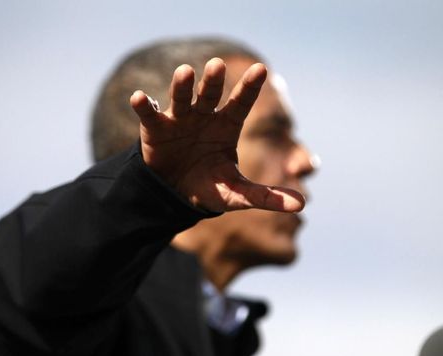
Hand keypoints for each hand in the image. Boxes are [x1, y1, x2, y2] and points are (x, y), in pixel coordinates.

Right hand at [130, 58, 304, 212]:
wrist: (175, 196)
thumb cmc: (210, 187)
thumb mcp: (238, 194)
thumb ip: (266, 196)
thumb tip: (301, 204)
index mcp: (227, 127)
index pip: (241, 103)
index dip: (250, 88)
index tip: (262, 70)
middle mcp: (204, 117)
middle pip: (210, 94)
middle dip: (214, 81)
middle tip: (218, 65)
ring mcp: (180, 120)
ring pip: (182, 98)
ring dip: (182, 86)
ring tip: (184, 72)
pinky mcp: (155, 129)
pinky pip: (150, 114)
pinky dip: (145, 105)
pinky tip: (140, 98)